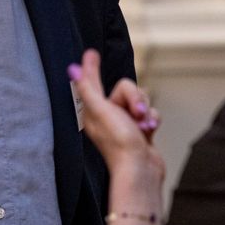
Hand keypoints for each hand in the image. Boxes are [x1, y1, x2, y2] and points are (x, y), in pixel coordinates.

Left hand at [69, 49, 164, 178]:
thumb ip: (88, 89)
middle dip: (135, 98)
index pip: (92, 83)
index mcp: (94, 111)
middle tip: (137, 113)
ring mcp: (126, 123)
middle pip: (126, 89)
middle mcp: (108, 115)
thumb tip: (72, 69)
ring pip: (141, 100)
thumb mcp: (101, 111)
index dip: (91, 68)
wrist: (140, 170)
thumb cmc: (119, 143)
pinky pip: (150, 113)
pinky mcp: (141, 130)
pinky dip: (152, 119)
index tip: (91, 53)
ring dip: (145, 110)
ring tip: (144, 126)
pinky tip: (150, 131)